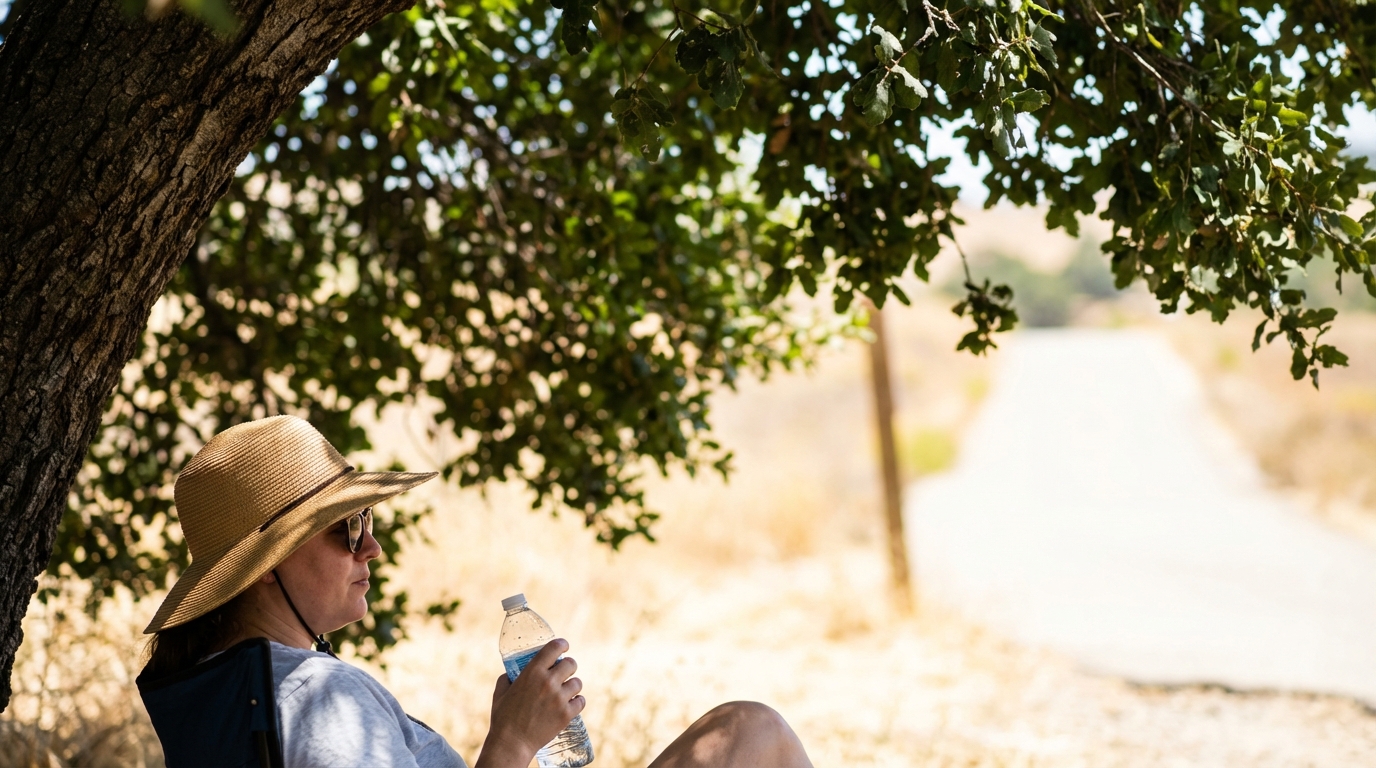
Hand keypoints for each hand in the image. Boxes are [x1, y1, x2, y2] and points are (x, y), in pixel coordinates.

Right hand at [475, 639, 585, 767]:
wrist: (512, 742)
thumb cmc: (503, 717)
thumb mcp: (500, 692)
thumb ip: (507, 678)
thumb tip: (513, 673)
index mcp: (532, 672)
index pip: (554, 648)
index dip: (562, 644)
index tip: (564, 646)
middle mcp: (548, 682)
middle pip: (571, 664)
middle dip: (568, 666)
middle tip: (564, 672)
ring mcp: (559, 698)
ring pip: (577, 683)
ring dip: (572, 685)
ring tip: (565, 691)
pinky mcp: (566, 714)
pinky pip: (581, 701)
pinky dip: (577, 702)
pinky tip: (571, 703)